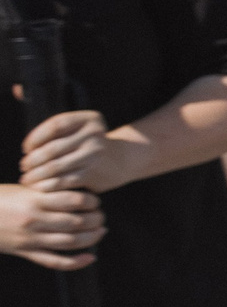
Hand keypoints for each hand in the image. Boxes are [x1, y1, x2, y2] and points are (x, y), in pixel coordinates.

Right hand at [0, 179, 104, 270]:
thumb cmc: (0, 199)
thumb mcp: (23, 189)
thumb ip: (48, 191)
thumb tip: (78, 192)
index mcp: (34, 200)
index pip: (73, 199)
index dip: (91, 200)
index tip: (95, 200)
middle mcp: (34, 220)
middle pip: (76, 222)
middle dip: (95, 219)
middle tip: (101, 216)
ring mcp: (30, 238)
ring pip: (70, 242)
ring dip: (91, 238)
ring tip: (100, 231)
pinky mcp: (25, 252)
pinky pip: (54, 261)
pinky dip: (75, 262)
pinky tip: (90, 257)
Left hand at [19, 110, 135, 195]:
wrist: (123, 160)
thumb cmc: (92, 145)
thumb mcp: (82, 130)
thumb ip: (59, 132)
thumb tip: (28, 148)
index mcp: (90, 119)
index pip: (55, 125)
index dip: (36, 137)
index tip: (26, 148)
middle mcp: (95, 134)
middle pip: (52, 147)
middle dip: (33, 159)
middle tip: (23, 166)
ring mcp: (95, 154)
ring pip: (54, 166)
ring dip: (36, 175)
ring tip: (27, 179)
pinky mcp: (93, 174)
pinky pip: (63, 181)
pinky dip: (47, 185)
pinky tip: (39, 187)